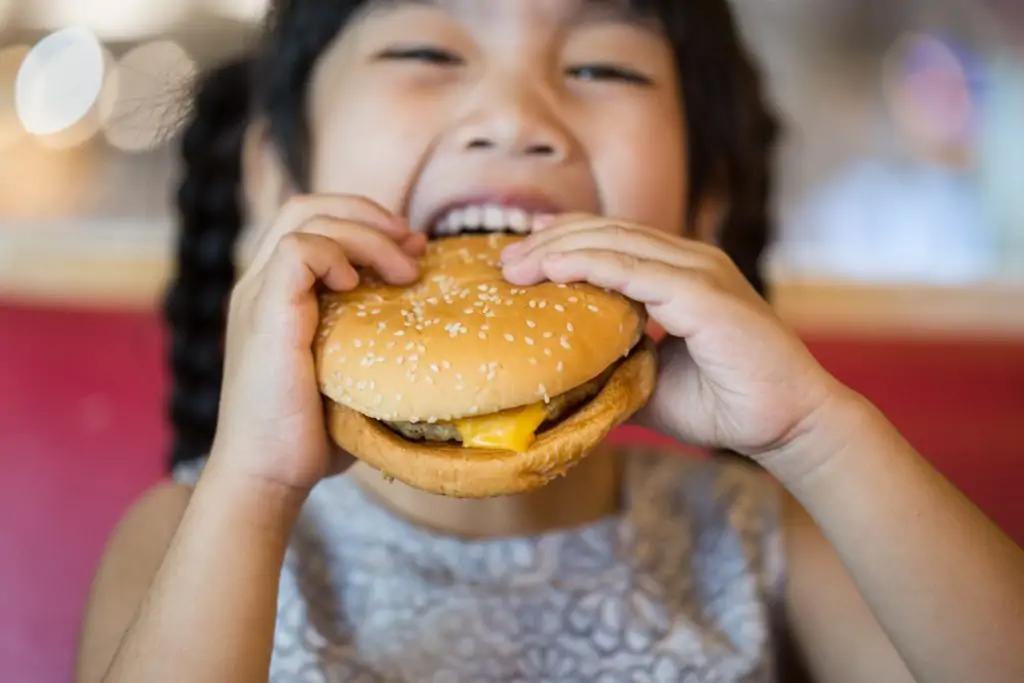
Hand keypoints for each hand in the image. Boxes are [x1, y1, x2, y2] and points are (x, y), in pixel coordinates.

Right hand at [210, 195, 426, 492]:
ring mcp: (258, 296)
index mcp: (278, 294)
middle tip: (413, 245)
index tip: (411, 250)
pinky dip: (335, 254)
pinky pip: (295, 250)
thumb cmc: (313, 435)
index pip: (314, 222)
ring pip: (305, 216)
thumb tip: (431, 320)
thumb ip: (374, 337)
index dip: (365, 222)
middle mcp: (261, 285)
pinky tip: (358, 286)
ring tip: (404, 270)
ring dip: (365, 232)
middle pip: (308, 205)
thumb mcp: (352, 372)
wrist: (268, 475)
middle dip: (369, 213)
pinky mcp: (265, 313)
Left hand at [500, 214, 843, 463]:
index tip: (516, 261)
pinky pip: (634, 269)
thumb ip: (613, 367)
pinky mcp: (704, 293)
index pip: (610, 241)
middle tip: (502, 261)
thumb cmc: (725, 405)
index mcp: (679, 274)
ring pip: (614, 242)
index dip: (561, 243)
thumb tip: (563, 377)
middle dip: (548, 241)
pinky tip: (552, 271)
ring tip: (513, 266)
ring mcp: (699, 272)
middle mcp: (689, 261)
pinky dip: (590, 265)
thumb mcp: (650, 383)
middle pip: (605, 232)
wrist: (787, 425)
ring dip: (557, 250)